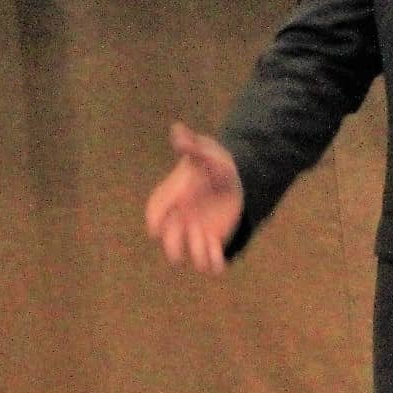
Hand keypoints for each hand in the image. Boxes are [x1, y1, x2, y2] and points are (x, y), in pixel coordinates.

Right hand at [143, 122, 243, 272]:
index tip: (160, 226)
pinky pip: (208, 262)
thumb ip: (192, 145)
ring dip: (196, 253)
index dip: (156, 221)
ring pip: (188, 256)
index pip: (155, 213)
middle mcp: (179, 219)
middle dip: (174, 246)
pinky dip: (212, 263)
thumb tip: (177, 129)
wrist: (236, 177)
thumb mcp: (206, 152)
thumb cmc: (214, 164)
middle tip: (188, 240)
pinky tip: (220, 253)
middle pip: (168, 243)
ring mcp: (195, 233)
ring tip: (209, 241)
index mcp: (173, 198)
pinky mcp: (212, 243)